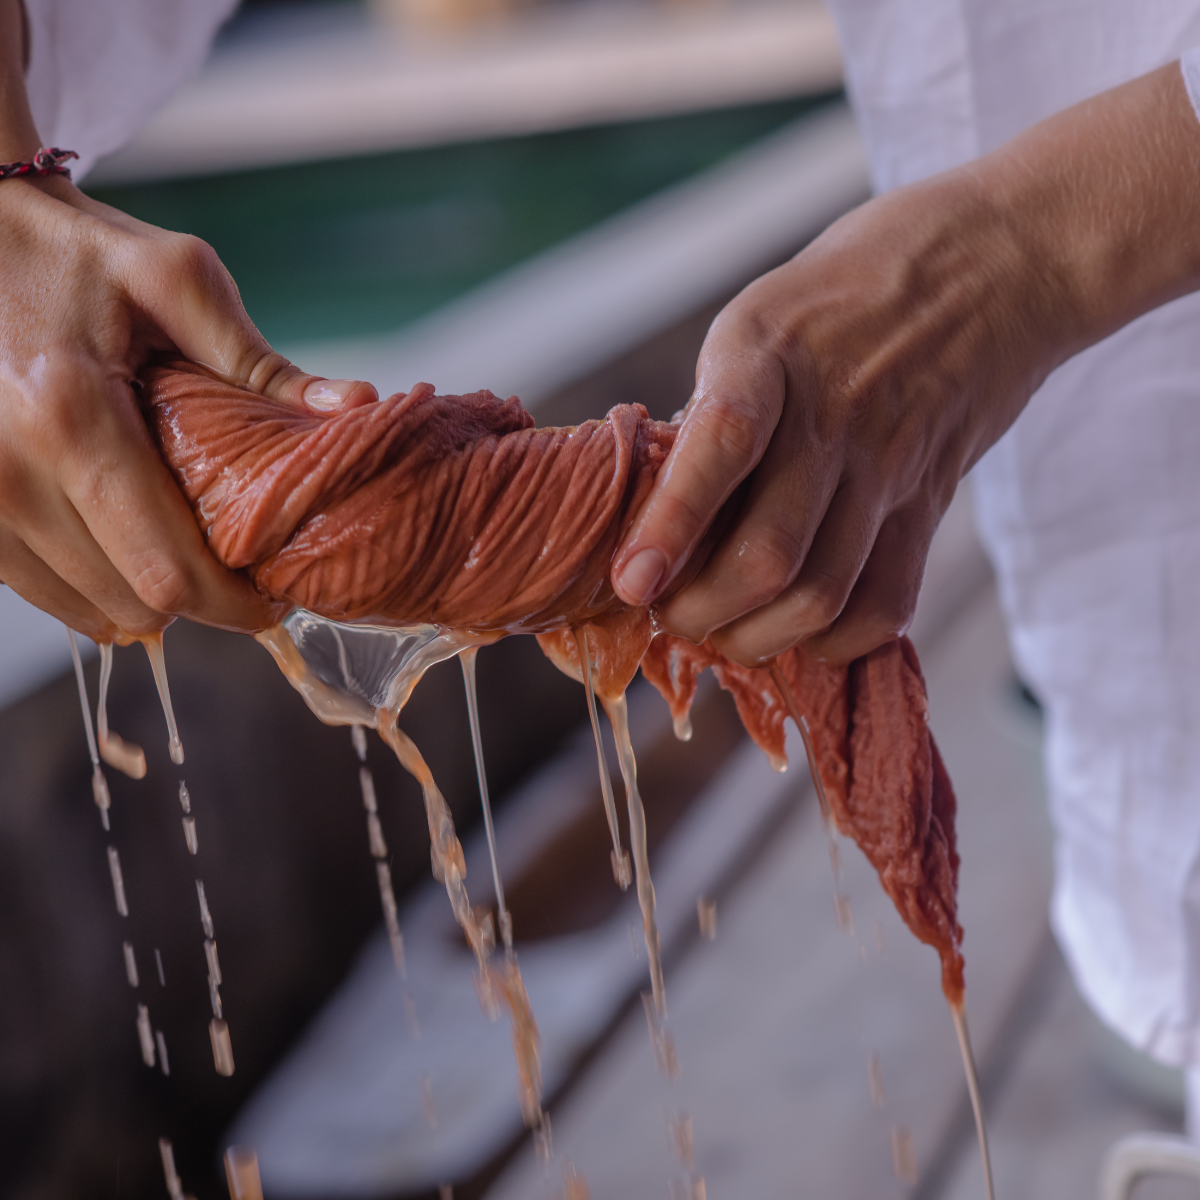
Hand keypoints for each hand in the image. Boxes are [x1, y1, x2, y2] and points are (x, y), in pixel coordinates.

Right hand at [0, 1, 375, 640]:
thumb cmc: (79, 253)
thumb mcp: (177, 281)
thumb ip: (260, 362)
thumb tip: (354, 407)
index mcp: (71, 415)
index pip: (168, 570)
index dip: (234, 604)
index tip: (276, 598)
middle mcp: (10, 470)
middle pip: (135, 603)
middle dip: (204, 602)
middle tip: (246, 572)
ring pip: (91, 610)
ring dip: (151, 598)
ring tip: (191, 553)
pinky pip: (46, 593)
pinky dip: (99, 586)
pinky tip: (133, 545)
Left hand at [611, 62, 1199, 665]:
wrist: (999, 261)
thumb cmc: (849, 290)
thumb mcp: (760, 317)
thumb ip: (718, 407)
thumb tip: (666, 507)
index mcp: (768, 351)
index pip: (721, 446)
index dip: (671, 526)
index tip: (631, 582)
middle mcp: (832, 412)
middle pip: (769, 555)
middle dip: (702, 612)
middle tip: (670, 617)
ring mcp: (890, 463)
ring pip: (822, 593)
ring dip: (758, 638)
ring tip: (724, 636)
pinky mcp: (933, 499)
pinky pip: (888, 601)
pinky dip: (836, 641)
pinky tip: (801, 634)